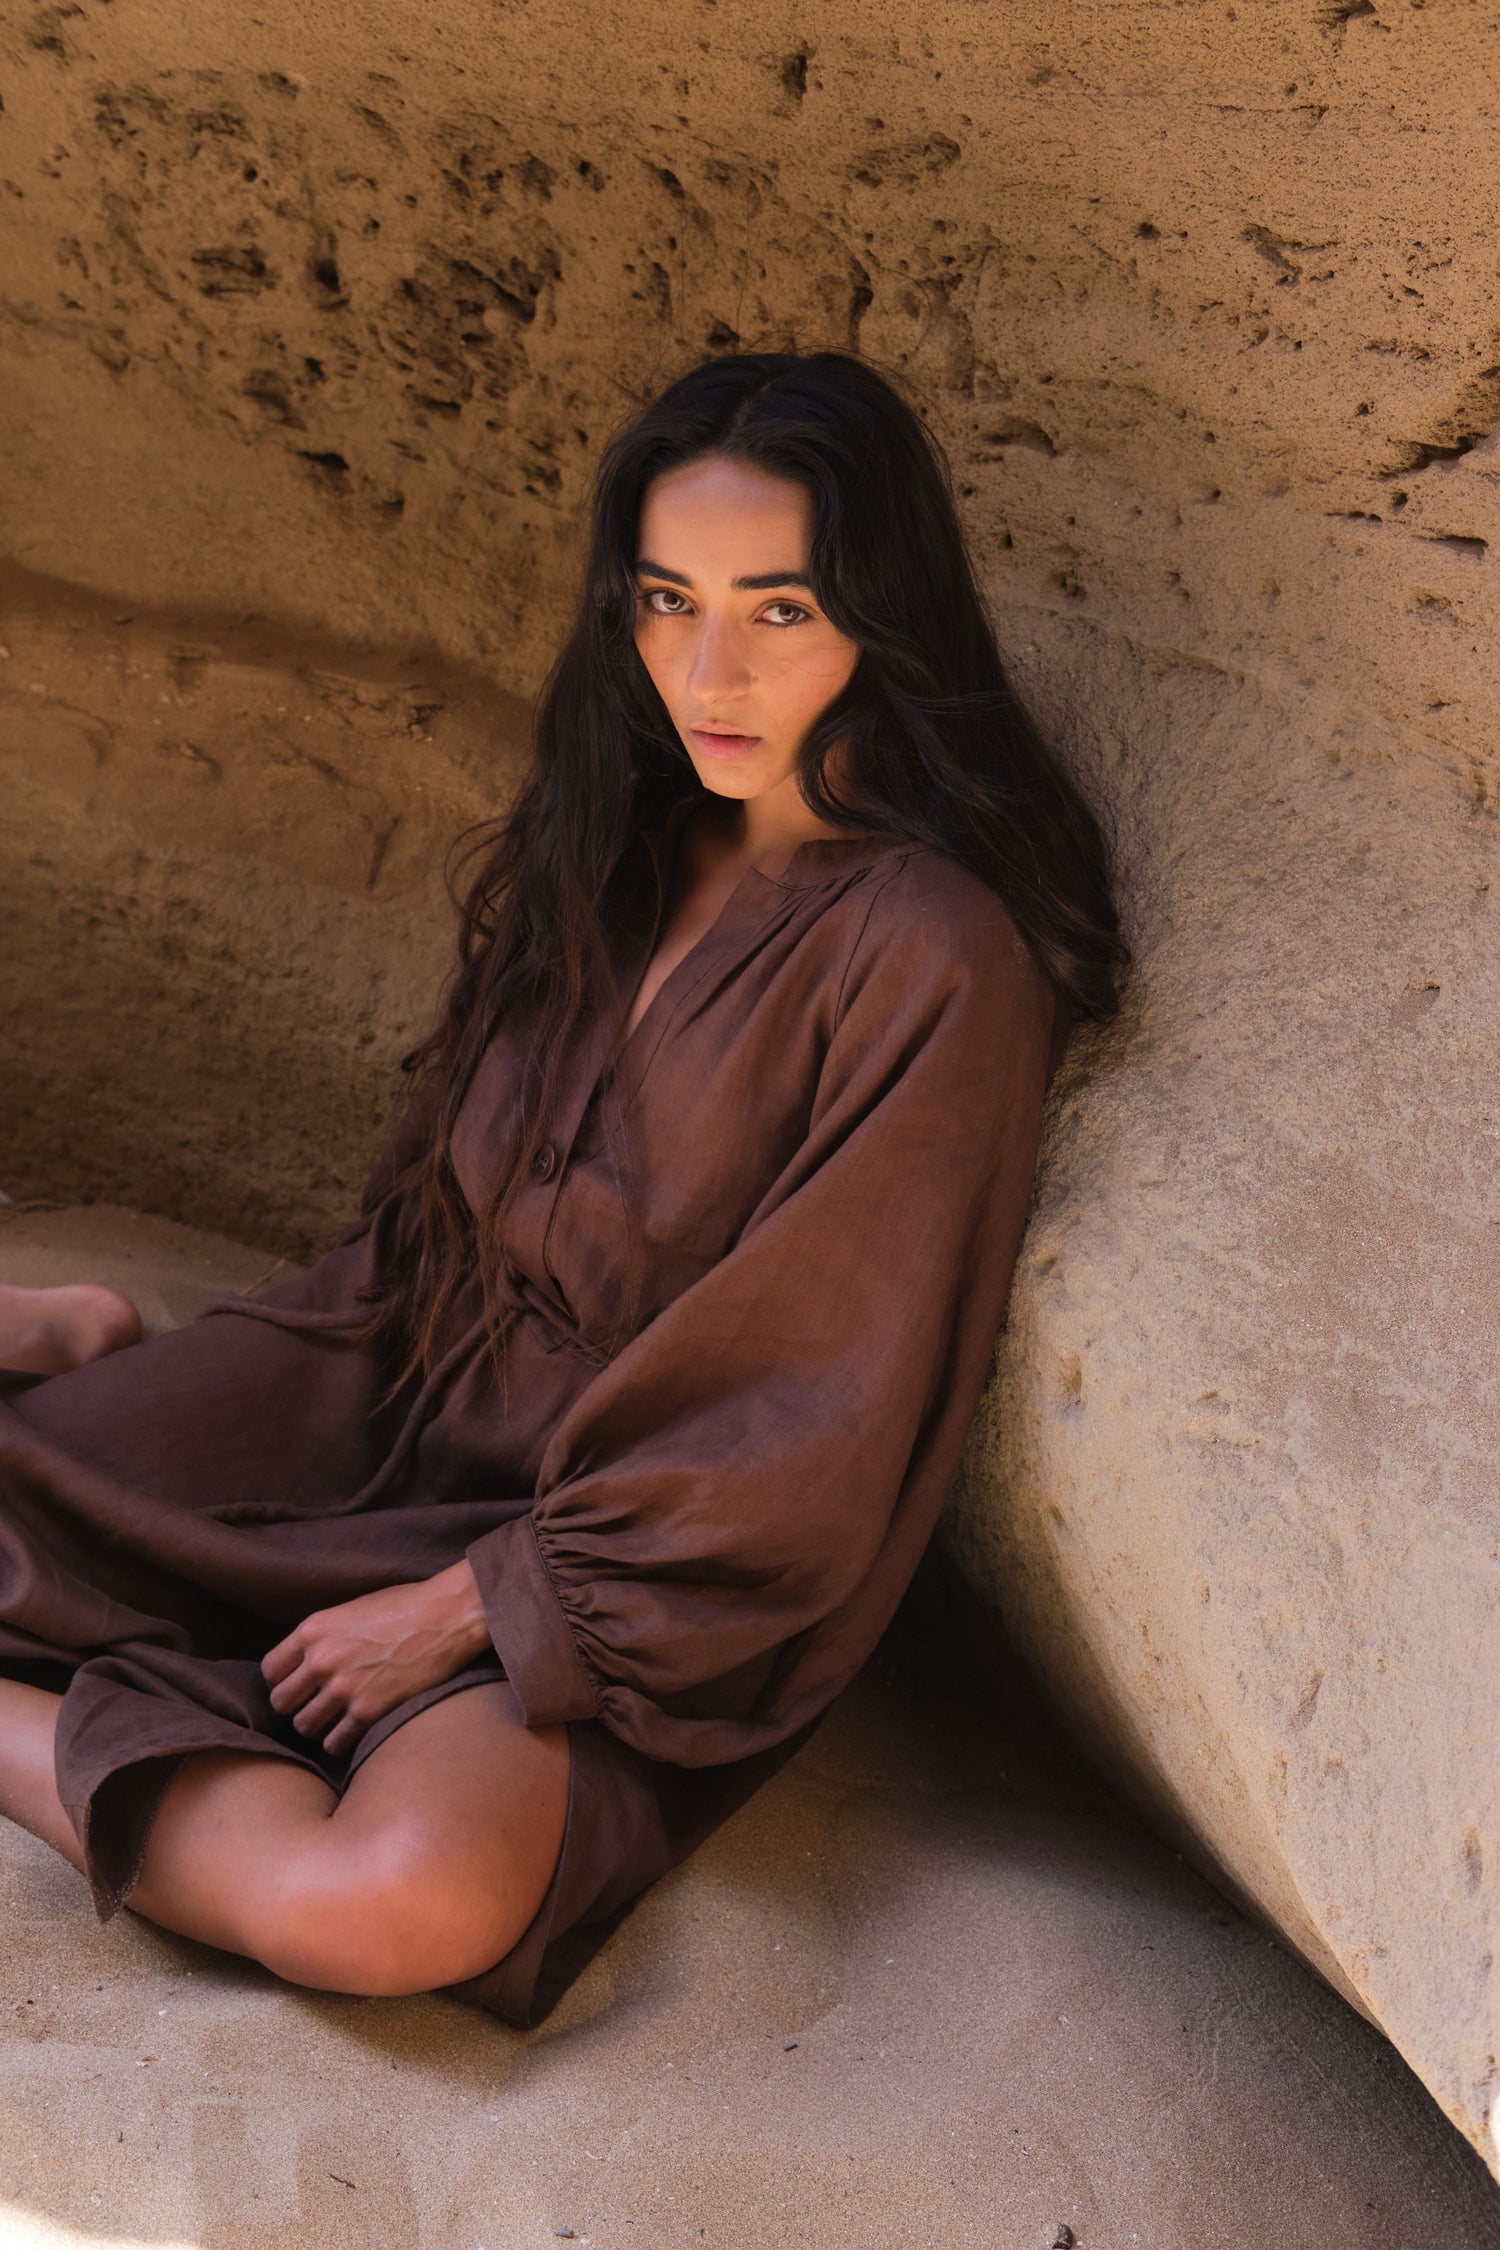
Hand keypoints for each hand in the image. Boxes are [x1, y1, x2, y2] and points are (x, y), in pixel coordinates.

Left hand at [261, 1560, 491, 1756]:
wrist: (447, 1615)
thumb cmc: (405, 1606)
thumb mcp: (352, 1609)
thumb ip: (324, 1636)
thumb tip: (306, 1661)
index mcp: (313, 1629)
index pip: (270, 1671)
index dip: (282, 1681)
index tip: (298, 1684)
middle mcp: (321, 1659)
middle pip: (281, 1703)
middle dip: (296, 1706)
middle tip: (314, 1704)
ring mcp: (343, 1687)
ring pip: (304, 1726)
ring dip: (317, 1726)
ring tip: (333, 1720)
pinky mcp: (368, 1710)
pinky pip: (334, 1742)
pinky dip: (339, 1741)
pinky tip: (350, 1731)